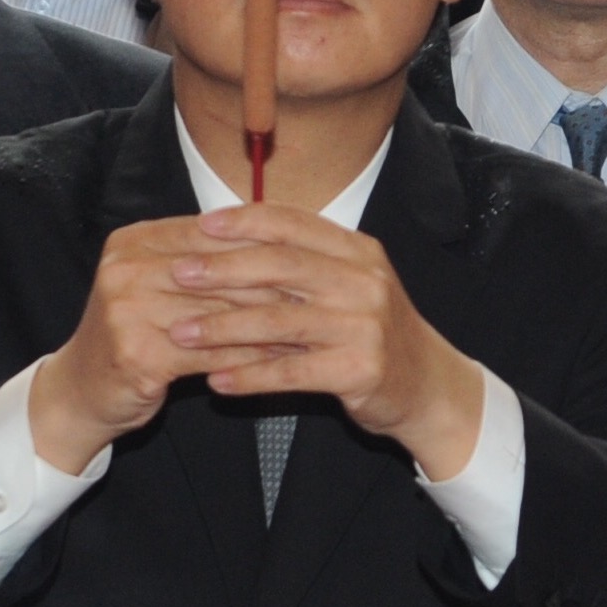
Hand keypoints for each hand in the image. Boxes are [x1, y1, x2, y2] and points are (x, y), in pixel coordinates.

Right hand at [29, 216, 293, 477]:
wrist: (80, 392)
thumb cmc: (134, 336)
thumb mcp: (160, 287)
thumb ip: (204, 262)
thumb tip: (279, 241)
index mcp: (134, 241)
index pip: (211, 234)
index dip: (264, 245)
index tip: (311, 257)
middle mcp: (126, 268)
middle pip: (218, 272)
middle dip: (275, 285)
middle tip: (323, 295)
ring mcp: (126, 310)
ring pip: (219, 313)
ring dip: (272, 324)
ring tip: (313, 329)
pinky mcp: (136, 354)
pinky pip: (210, 354)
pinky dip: (250, 359)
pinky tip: (283, 364)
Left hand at [175, 204, 488, 480]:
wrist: (428, 386)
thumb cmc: (372, 332)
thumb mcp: (349, 285)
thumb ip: (303, 263)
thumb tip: (233, 239)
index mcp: (358, 251)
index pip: (294, 223)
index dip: (245, 221)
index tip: (201, 225)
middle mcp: (364, 281)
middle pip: (282, 266)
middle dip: (223, 269)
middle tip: (178, 274)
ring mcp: (365, 326)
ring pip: (280, 321)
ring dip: (224, 327)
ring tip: (181, 333)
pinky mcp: (361, 370)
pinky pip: (293, 372)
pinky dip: (251, 376)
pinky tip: (217, 381)